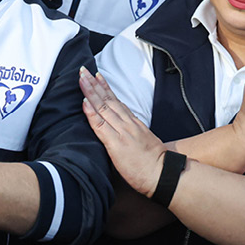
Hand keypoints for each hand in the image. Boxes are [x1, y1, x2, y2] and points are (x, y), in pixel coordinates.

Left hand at [79, 67, 169, 197]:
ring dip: (90, 92)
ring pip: (103, 107)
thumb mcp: (145, 142)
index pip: (117, 101)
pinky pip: (100, 126)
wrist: (163, 174)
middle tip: (83, 70)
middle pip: (108, 99)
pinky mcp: (115, 144)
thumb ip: (134, 133)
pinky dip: (91, 113)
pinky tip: (84, 102)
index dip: (106, 88)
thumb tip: (123, 132)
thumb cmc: (155, 163)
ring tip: (81, 79)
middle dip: (94, 84)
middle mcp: (127, 124)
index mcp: (134, 123)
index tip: (97, 76)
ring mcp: (122, 132)